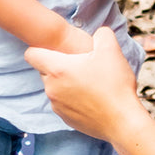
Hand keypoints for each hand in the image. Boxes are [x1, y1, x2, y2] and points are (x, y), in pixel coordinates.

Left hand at [26, 27, 146, 143]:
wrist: (123, 122)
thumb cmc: (115, 86)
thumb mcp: (111, 51)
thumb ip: (102, 34)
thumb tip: (100, 32)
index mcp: (57, 69)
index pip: (31, 54)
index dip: (40, 48)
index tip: (55, 49)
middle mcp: (51, 88)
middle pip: (43, 70)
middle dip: (57, 65)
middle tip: (79, 65)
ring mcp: (56, 105)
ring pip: (53, 87)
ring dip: (65, 83)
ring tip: (88, 82)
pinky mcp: (65, 118)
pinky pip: (62, 103)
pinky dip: (71, 98)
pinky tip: (90, 98)